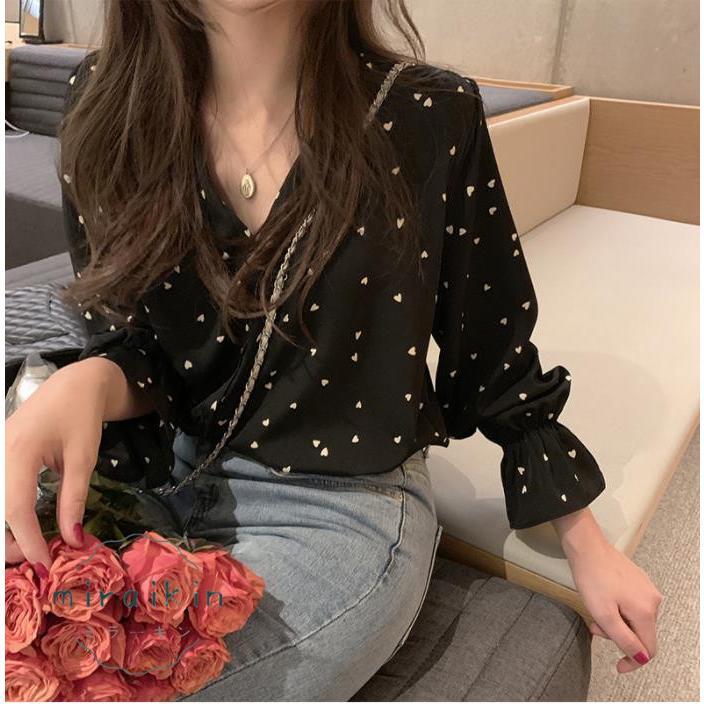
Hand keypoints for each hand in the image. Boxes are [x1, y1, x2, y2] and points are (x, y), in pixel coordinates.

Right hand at [5, 359, 109, 570]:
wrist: (73, 385)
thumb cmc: (81, 416)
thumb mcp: (84, 458)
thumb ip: (74, 498)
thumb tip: (72, 539)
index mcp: (17, 453)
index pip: (15, 509)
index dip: (29, 541)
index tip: (46, 565)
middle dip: (9, 543)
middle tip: (39, 559)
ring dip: (5, 532)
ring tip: (31, 547)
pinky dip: (6, 516)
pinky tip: (22, 530)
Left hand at [553, 508, 663, 672]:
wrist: (586, 546)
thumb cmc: (592, 577)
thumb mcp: (604, 614)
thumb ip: (624, 639)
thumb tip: (640, 657)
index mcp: (646, 611)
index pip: (649, 649)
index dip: (633, 661)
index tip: (617, 665)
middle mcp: (652, 600)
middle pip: (641, 633)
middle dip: (618, 635)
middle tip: (594, 625)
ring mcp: (646, 588)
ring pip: (635, 619)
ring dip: (616, 622)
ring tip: (595, 609)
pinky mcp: (638, 580)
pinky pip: (632, 604)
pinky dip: (618, 609)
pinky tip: (602, 599)